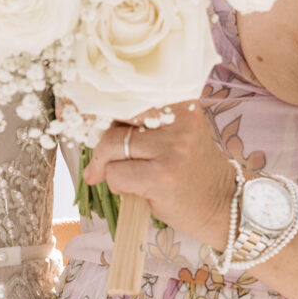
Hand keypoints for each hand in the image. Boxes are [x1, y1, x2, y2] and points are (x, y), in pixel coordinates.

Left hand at [85, 101, 239, 252]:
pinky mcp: (163, 175)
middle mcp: (178, 119)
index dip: (98, 105)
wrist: (224, 204)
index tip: (74, 109)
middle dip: (101, 143)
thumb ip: (139, 124)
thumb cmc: (192, 171)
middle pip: (114, 118)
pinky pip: (116, 174)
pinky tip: (136, 191)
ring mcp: (172, 147)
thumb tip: (87, 124)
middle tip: (101, 163)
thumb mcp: (174, 135)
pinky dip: (117, 185)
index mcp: (180, 101)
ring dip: (110, 167)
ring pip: (111, 147)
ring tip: (130, 178)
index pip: (127, 94)